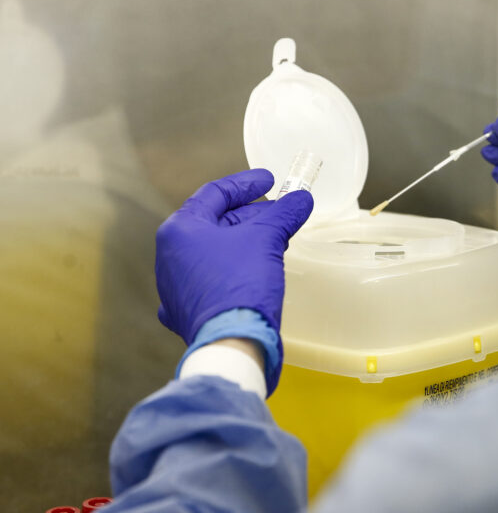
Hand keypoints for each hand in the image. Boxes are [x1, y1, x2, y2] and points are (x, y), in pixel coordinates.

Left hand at [155, 169, 313, 344]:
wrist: (231, 344)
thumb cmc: (240, 284)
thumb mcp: (266, 240)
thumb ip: (283, 214)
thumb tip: (302, 198)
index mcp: (180, 230)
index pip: (214, 194)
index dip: (245, 184)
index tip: (269, 180)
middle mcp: (169, 256)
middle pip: (214, 223)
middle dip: (250, 216)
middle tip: (279, 213)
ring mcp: (174, 287)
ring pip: (213, 253)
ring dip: (243, 243)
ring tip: (273, 241)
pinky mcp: (186, 312)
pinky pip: (210, 281)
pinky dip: (232, 272)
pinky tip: (249, 272)